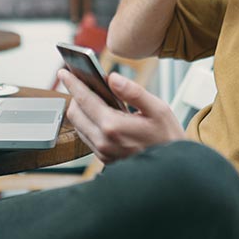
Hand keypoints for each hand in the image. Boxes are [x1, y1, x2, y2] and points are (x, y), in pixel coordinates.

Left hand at [59, 68, 185, 163]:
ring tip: (89, 94)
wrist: (173, 167)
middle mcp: (103, 141)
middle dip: (74, 94)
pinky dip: (87, 121)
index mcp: (113, 126)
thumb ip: (133, 91)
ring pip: (78, 125)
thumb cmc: (168, 136)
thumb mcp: (158, 108)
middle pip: (75, 112)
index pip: (85, 99)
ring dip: (80, 108)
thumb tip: (112, 77)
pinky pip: (86, 136)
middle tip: (79, 80)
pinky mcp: (104, 158)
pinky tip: (99, 112)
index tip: (64, 71)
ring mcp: (102, 152)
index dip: (73, 83)